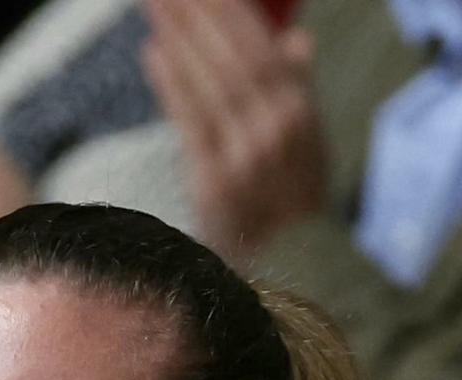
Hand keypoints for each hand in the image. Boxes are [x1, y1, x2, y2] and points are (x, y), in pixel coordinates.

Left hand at [142, 0, 326, 261]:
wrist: (289, 270)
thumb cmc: (290, 200)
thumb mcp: (308, 145)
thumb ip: (299, 90)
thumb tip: (298, 40)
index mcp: (302, 116)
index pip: (263, 50)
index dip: (234, 13)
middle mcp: (279, 132)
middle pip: (233, 59)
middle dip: (200, 16)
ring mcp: (249, 157)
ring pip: (211, 84)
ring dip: (181, 39)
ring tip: (156, 7)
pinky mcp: (217, 182)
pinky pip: (192, 121)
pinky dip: (173, 83)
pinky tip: (153, 53)